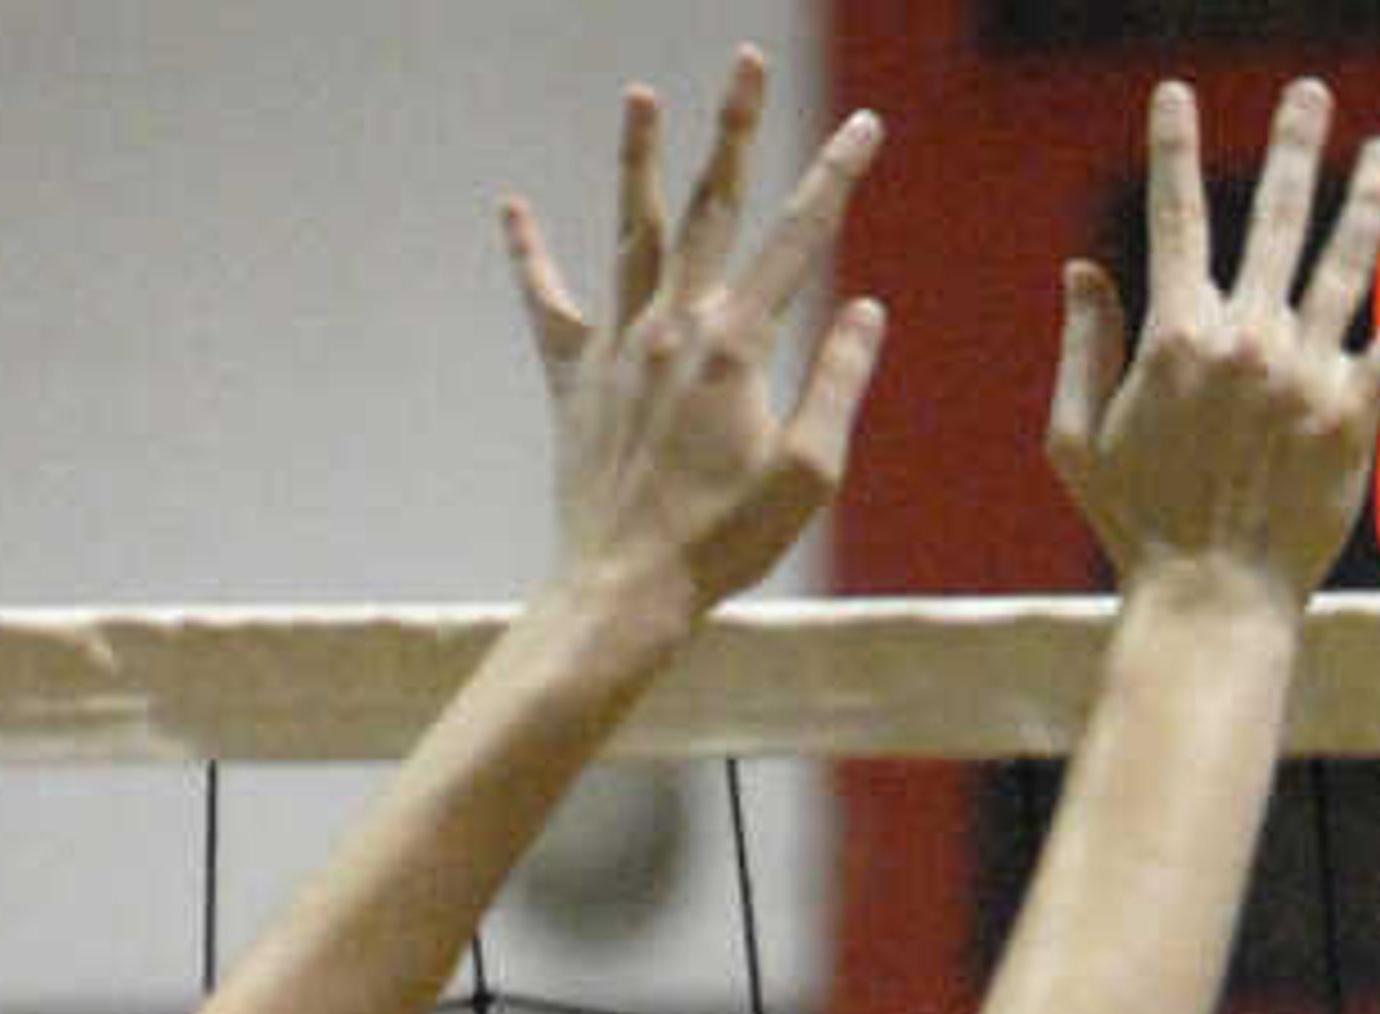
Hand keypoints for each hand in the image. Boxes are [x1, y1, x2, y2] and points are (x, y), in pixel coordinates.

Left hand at [505, 47, 887, 619]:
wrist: (624, 588)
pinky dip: (529, 255)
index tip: (864, 125)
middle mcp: (674, 326)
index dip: (835, 177)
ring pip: (634, 232)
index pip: (798, 241)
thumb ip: (838, 384)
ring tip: (640, 96)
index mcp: (737, 345)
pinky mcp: (575, 379)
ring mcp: (619, 347)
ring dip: (639, 160)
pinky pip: (549, 304)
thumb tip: (867, 310)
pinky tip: (512, 206)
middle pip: (712, 207)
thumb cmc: (725, 544)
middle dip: (735, 129)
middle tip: (746, 60)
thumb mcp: (808, 475)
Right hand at [1047, 76, 1379, 607]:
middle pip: (1275, 218)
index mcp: (1175, 334)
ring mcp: (1306, 375)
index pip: (1176, 217)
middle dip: (1293, 147)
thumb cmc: (1137, 529)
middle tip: (1311, 92)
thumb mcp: (1077, 438)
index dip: (1173, 148)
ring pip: (1346, 262)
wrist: (1212, 602)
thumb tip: (1083, 267)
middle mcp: (1246, 339)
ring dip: (1369, 196)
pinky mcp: (1355, 417)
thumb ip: (1082, 346)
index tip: (1175, 94)